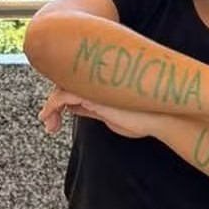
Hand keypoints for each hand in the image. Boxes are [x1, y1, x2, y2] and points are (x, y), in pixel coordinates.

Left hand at [39, 86, 154, 138]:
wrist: (159, 118)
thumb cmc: (141, 119)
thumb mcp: (109, 117)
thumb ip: (91, 110)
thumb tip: (72, 109)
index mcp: (99, 85)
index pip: (73, 85)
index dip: (61, 98)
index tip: (55, 119)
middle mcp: (94, 82)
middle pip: (64, 84)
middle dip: (54, 104)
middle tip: (51, 125)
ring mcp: (92, 85)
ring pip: (60, 89)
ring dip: (50, 109)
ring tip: (50, 127)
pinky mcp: (91, 94)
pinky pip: (62, 96)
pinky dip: (51, 108)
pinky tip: (49, 120)